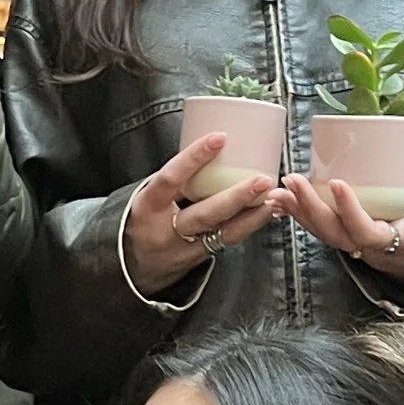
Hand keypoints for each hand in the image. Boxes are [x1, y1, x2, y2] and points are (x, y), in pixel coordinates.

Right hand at [122, 128, 282, 295]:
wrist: (130, 266)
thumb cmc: (143, 221)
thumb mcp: (148, 197)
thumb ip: (175, 180)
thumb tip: (209, 149)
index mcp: (149, 205)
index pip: (171, 178)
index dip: (194, 157)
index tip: (219, 138)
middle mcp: (167, 229)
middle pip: (204, 213)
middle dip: (236, 196)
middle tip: (262, 180)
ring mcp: (184, 248)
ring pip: (222, 233)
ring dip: (252, 215)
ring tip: (273, 197)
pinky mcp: (199, 258)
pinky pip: (227, 241)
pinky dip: (249, 225)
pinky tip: (266, 212)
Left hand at [278, 129, 403, 285]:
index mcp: (392, 241)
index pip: (365, 229)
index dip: (350, 210)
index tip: (338, 184)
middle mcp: (366, 247)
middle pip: (333, 231)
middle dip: (310, 206)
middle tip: (294, 180)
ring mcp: (351, 245)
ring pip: (320, 232)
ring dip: (298, 210)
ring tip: (281, 188)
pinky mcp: (342, 238)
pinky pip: (318, 229)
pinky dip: (298, 215)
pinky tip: (282, 200)